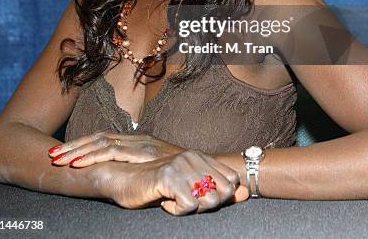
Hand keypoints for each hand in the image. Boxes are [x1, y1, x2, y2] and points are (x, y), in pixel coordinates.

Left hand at [48, 131, 183, 166]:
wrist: (207, 168)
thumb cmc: (185, 173)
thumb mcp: (159, 169)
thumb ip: (143, 169)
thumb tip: (127, 178)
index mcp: (136, 141)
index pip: (103, 139)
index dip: (82, 145)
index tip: (62, 154)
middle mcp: (136, 138)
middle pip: (97, 138)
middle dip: (73, 147)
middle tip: (51, 156)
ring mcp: (139, 143)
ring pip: (101, 142)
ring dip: (77, 151)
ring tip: (58, 160)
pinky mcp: (143, 152)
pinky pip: (113, 152)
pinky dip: (93, 156)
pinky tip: (79, 164)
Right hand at [98, 149, 247, 214]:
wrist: (124, 181)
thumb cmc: (157, 187)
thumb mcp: (189, 188)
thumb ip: (217, 189)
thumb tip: (243, 194)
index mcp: (200, 157)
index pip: (231, 181)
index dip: (221, 198)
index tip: (199, 200)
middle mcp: (193, 157)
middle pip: (222, 194)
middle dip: (206, 206)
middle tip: (184, 202)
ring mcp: (180, 164)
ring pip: (208, 201)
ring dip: (190, 209)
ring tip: (173, 200)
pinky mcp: (168, 176)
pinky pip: (188, 205)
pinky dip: (176, 211)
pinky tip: (163, 201)